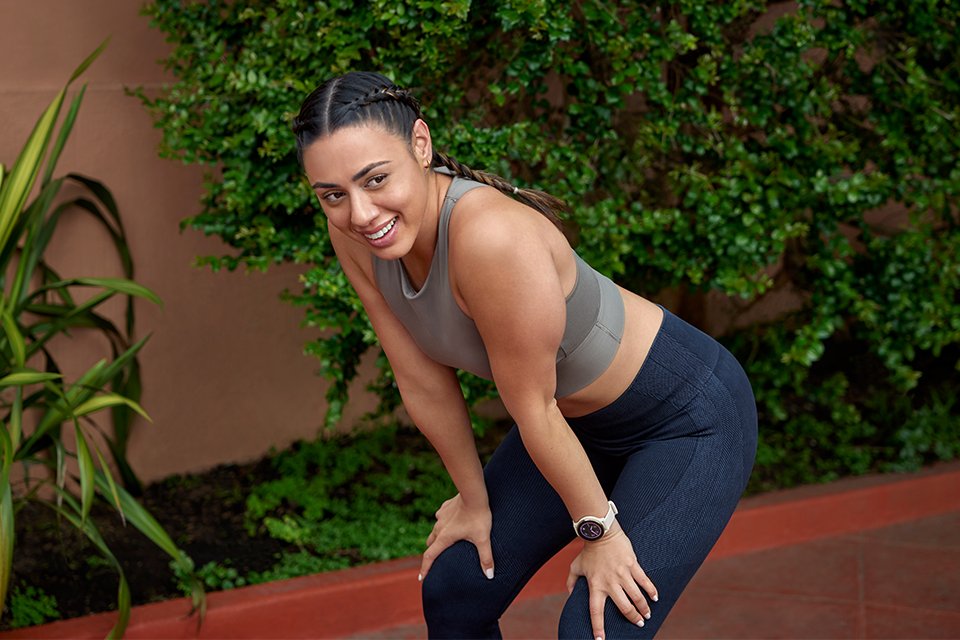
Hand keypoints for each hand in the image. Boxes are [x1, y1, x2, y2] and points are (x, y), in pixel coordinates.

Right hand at [419, 493, 494, 581]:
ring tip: (443, 541)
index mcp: (444, 537)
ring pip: (435, 529)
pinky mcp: (445, 507)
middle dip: (431, 552)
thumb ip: (486, 557)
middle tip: (434, 560)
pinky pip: (441, 517)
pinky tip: (451, 521)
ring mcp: (441, 516)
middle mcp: (439, 527)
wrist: (474, 493)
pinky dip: (443, 522)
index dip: (425, 568)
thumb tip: (490, 575)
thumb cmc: (478, 516)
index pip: (430, 556)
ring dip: (437, 537)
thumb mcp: (483, 539)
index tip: (422, 578)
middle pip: (430, 543)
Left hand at [566, 523, 657, 639]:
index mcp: (595, 585)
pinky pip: (644, 581)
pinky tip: (655, 598)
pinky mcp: (632, 565)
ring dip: (644, 608)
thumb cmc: (588, 551)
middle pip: (624, 607)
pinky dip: (651, 591)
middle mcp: (610, 583)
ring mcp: (623, 574)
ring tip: (647, 615)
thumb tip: (569, 594)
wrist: (600, 531)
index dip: (598, 627)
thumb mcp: (576, 566)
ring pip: (637, 597)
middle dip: (633, 618)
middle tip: (638, 623)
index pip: (596, 612)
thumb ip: (570, 582)